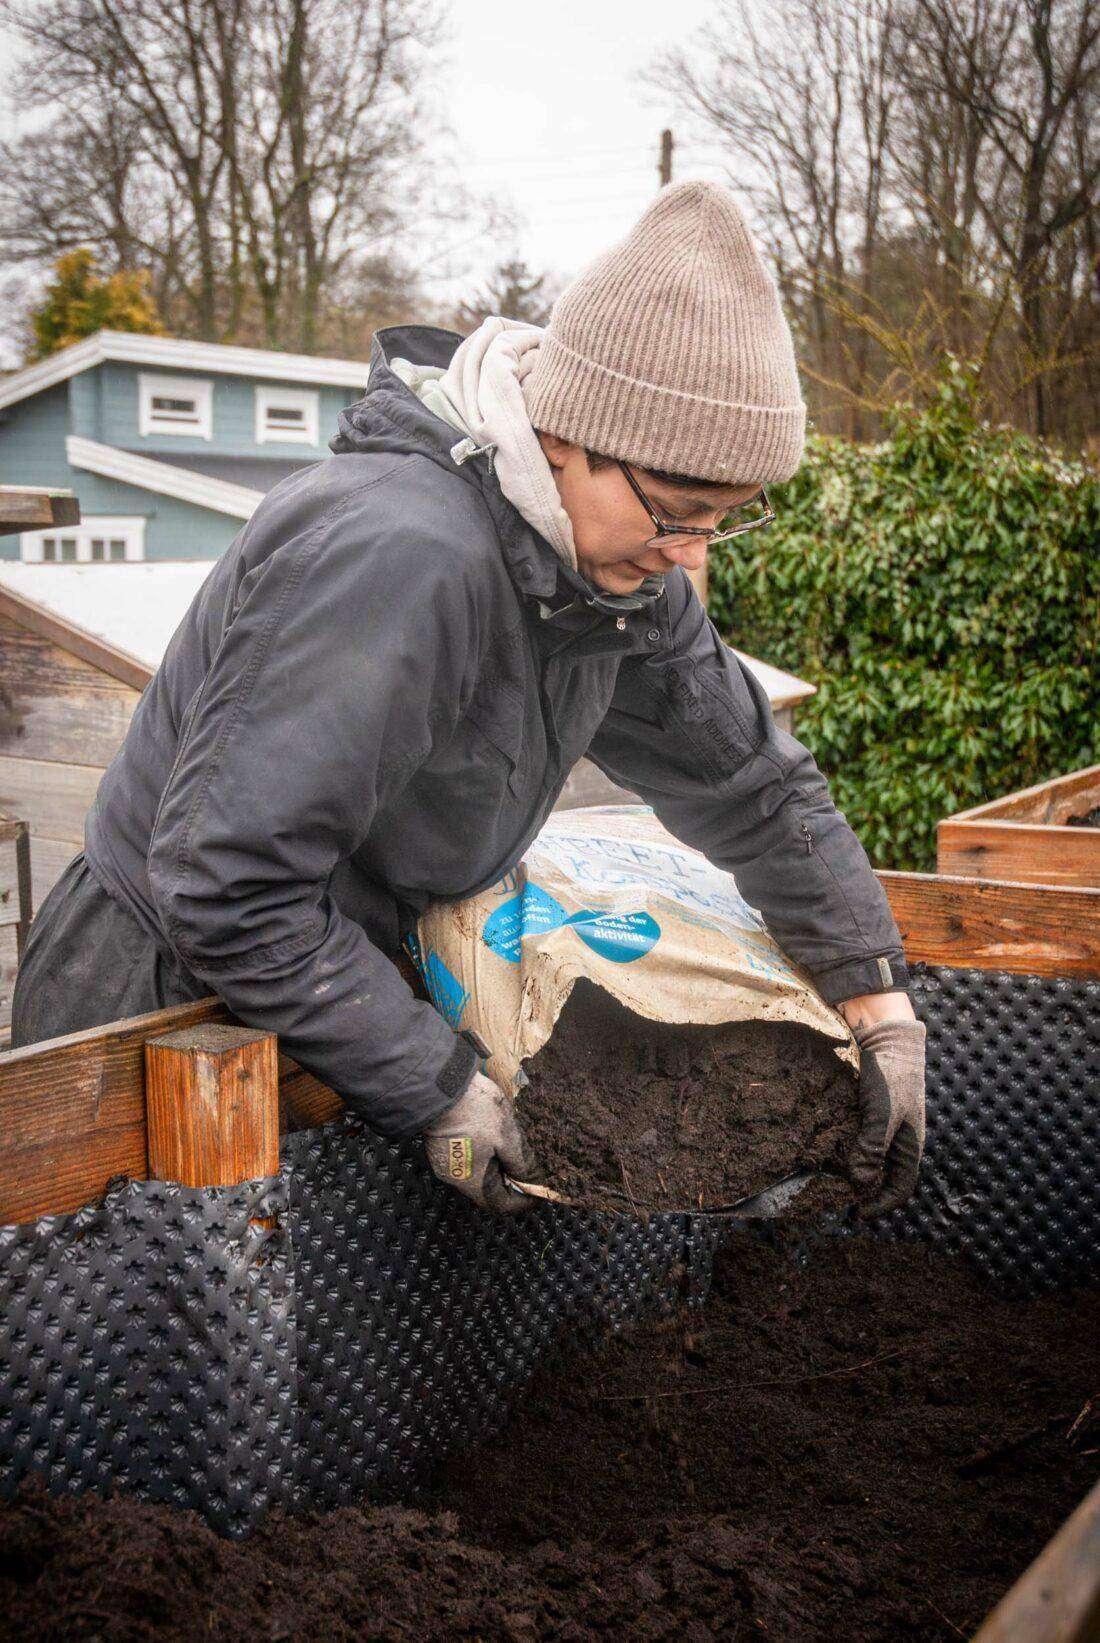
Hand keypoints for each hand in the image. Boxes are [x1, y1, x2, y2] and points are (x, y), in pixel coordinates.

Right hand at [422, 1069, 538, 1214]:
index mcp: (473, 1181)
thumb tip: (533, 1182)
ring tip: (510, 1143)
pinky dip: (483, 1154)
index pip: (502, 1205)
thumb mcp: (508, 1137)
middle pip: (489, 1191)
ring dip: (497, 1164)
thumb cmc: (475, 1110)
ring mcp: (445, 1162)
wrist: (439, 1083)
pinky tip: (491, 1134)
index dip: (523, 1200)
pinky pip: (466, 1159)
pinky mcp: (440, 1146)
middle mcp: (456, 1178)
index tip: (538, 1187)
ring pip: (478, 1174)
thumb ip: (522, 1163)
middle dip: (511, 1179)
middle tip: (527, 1161)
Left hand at [848, 1017, 926, 1215]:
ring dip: (856, 1171)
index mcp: (910, 1146)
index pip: (900, 1188)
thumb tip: (861, 1184)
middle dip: (866, 1191)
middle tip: (839, 1199)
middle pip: (885, 1176)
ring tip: (832, 1179)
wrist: (889, 1039)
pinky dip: (850, 1150)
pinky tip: (831, 1150)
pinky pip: (863, 1140)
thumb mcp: (881, 1114)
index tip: (856, 1214)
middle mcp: (901, 1140)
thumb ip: (872, 1148)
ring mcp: (888, 1127)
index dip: (880, 1204)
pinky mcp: (874, 1113)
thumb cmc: (891, 1077)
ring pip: (873, 1159)